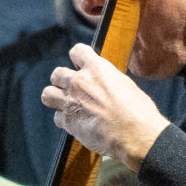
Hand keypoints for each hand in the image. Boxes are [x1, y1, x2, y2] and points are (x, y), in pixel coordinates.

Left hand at [43, 43, 170, 169]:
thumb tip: (102, 83)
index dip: (77, 58)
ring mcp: (70, 101)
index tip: (79, 65)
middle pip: (57, 74)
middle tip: (71, 89)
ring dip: (55, 98)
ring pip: (48, 94)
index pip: (77, 51)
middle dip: (62, 81)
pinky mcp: (68, 121)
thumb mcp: (124, 84)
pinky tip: (76, 123)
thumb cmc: (137, 110)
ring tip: (65, 104)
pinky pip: (57, 117)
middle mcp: (79, 82)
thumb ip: (106, 80)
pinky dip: (65, 120)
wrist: (135, 133)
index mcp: (96, 68)